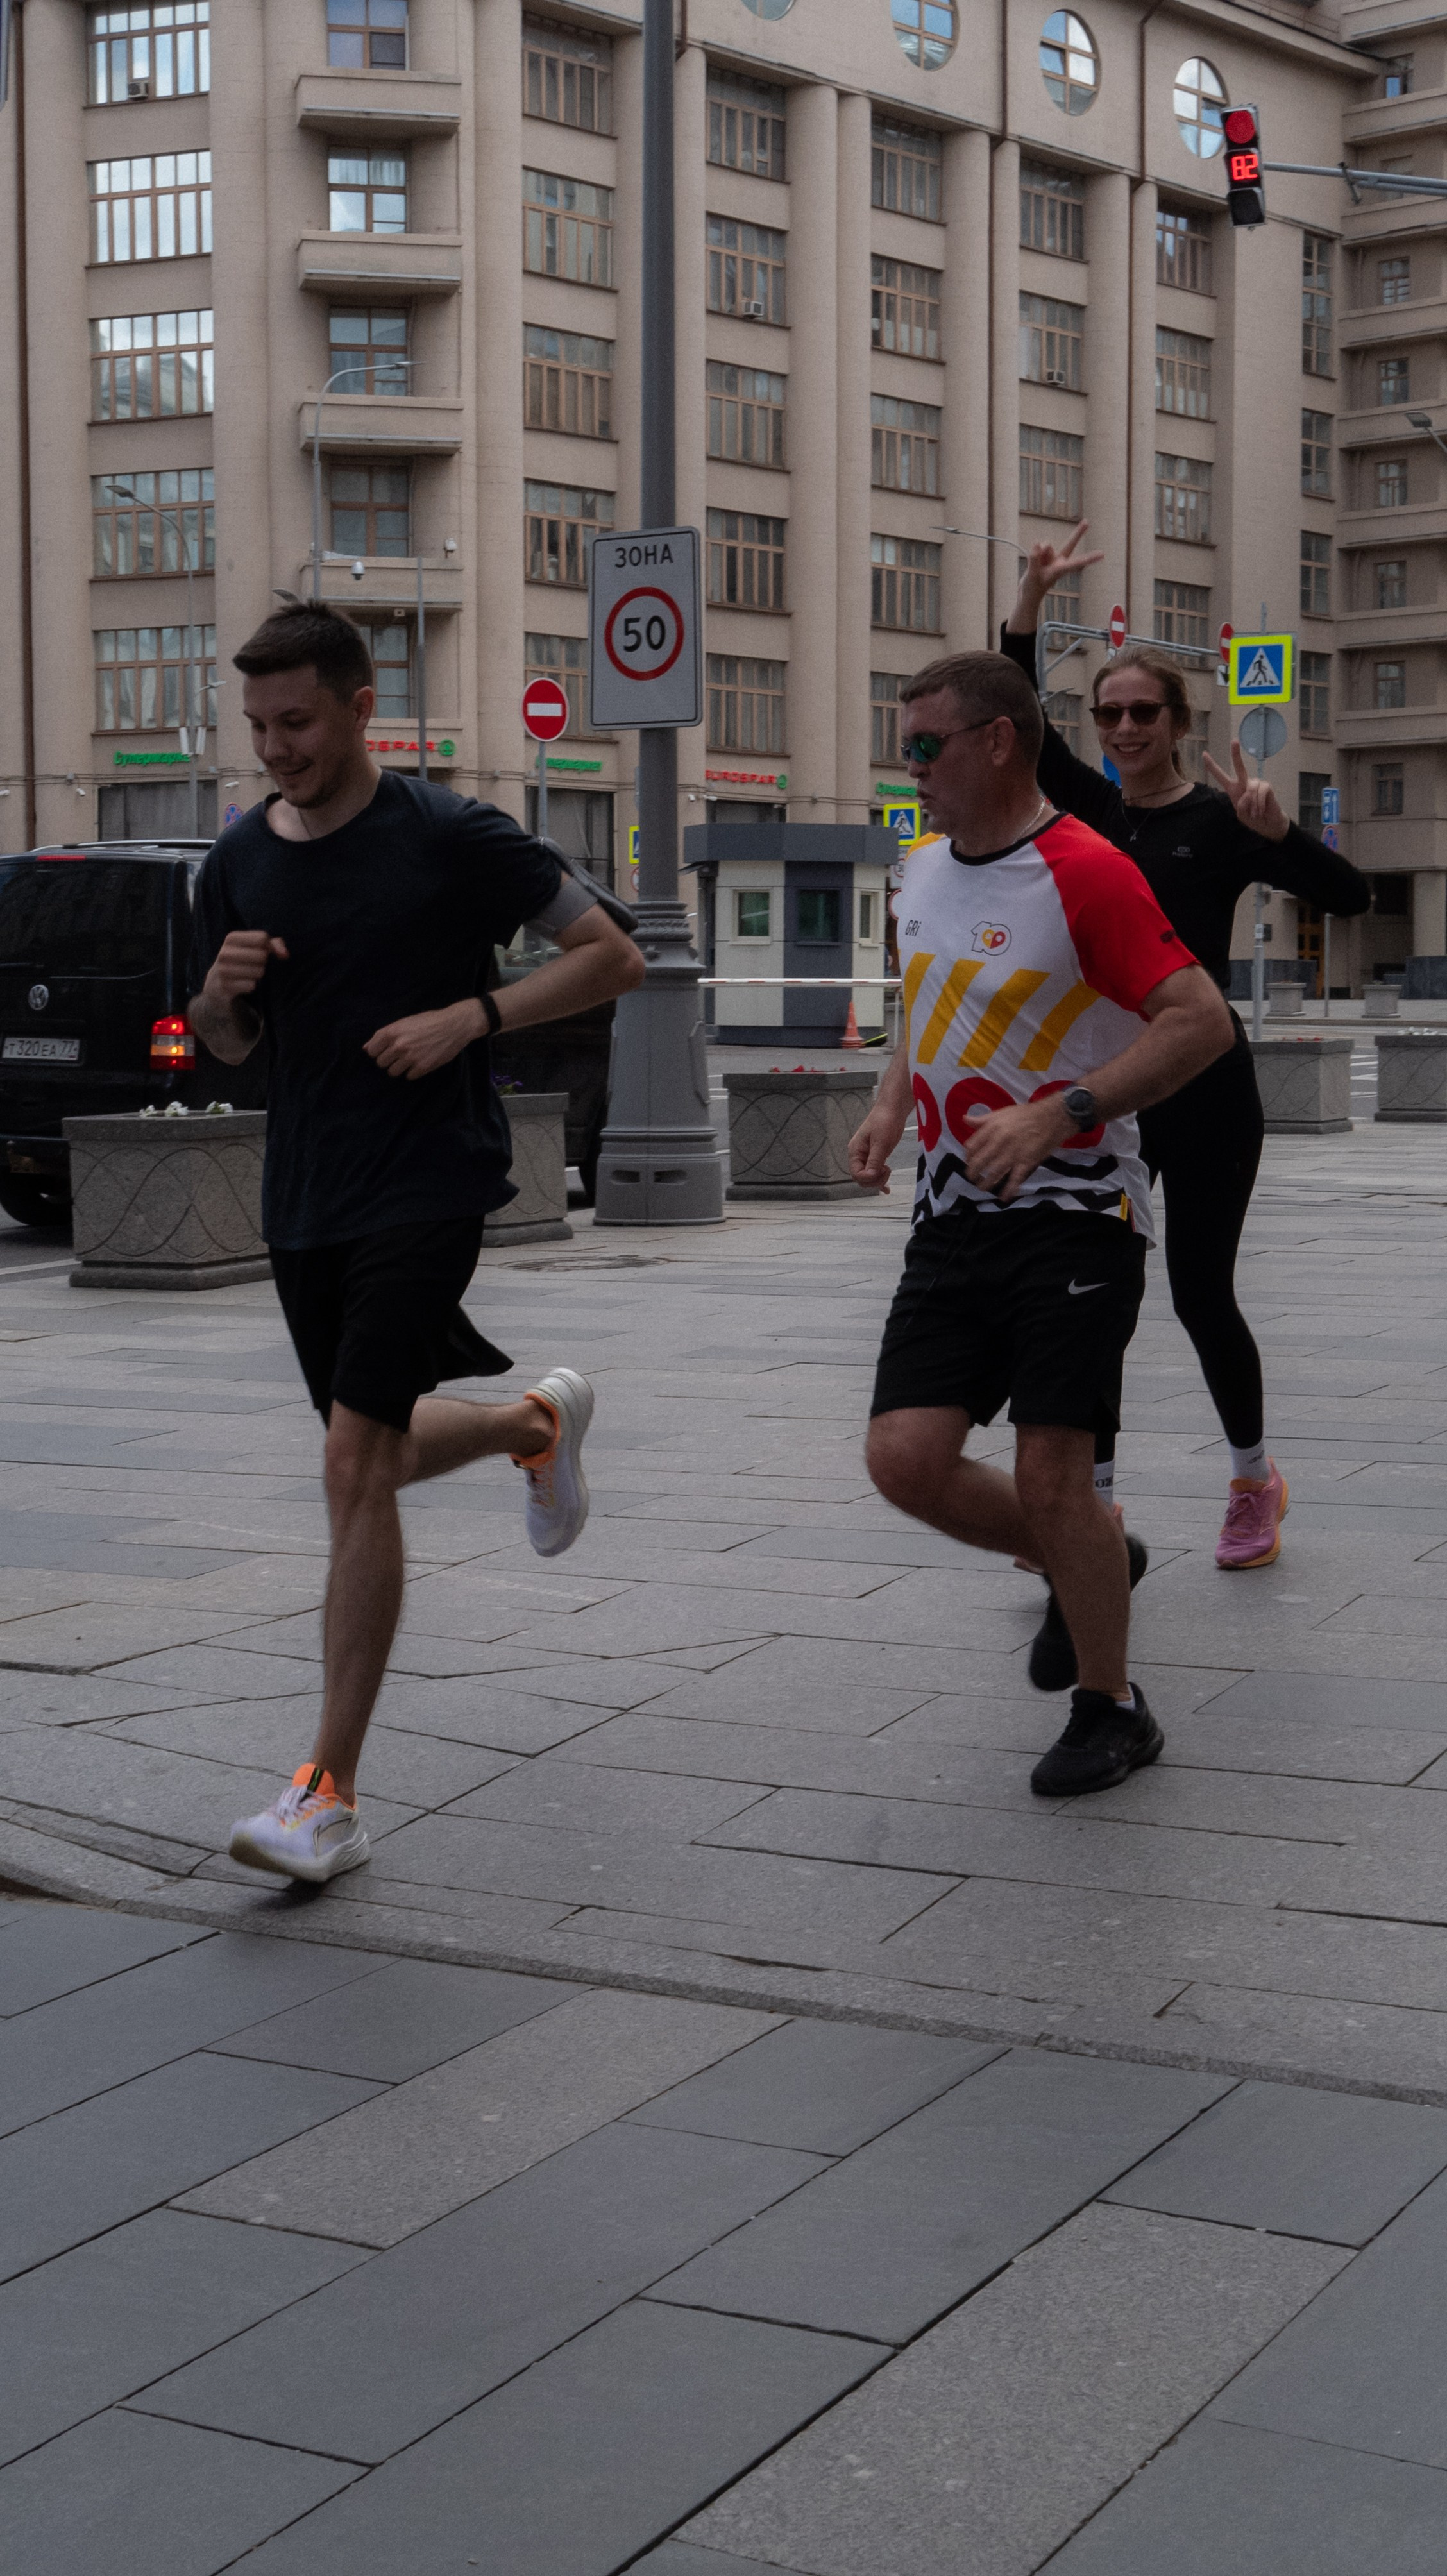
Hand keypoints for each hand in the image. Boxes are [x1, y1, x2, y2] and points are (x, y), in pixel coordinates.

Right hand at [205, 929, 287, 1002]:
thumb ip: (274, 944)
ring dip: (258, 974)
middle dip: (263, 962)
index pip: (262, 938)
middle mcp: (225, 952)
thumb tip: (285, 954)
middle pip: (262, 956)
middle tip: (253, 964)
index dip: (268, 947)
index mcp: (231, 938)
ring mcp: (223, 970)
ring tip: (247, 973)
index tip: (261, 951)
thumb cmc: (242, 960)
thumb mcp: (254, 947)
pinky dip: (251, 986)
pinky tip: (242, 983)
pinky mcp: (225, 986)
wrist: (216, 982)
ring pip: (259, 971)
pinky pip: (252, 985)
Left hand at [364, 998, 484, 1080]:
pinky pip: (408, 1076)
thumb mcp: (404, 1022)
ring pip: (393, 1072)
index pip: (372, 1051)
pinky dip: (412, 1072)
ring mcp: (410, 1058)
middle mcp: (399, 1045)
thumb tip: (366, 1048)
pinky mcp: (422, 1067)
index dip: (378, 1051)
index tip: (385, 1050)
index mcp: (392, 1032)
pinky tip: (419, 1062)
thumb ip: (384, 1035)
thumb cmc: (428, 1021)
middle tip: (399, 1054)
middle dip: (388, 1060)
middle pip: (381, 1063)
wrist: (453, 1026)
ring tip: (409, 1059)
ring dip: (399, 1067)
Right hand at [849, 1102, 907, 1193]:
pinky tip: (886, 1189)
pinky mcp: (876, 1155)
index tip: (883, 1170)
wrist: (893, 1109)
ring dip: (878, 1179)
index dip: (869, 1177)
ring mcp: (867, 1156)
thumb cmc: (885, 1120)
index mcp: (855, 1151)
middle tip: (887, 1170)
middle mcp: (859, 1155)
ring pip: (868, 1177)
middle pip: (861, 1178)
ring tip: (888, 1170)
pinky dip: (880, 1181)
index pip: (856, 1174)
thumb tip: (870, 1176)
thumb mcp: (881, 1142)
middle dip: (874, 1179)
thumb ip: (874, 1160)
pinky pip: (874, 1172)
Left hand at [963, 1096, 1071, 1201]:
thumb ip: (983, 1120)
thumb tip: (964, 1119)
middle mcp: (1000, 1141)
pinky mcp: (1026, 1162)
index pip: (972, 1146)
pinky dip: (1009, 1189)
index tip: (969, 1161)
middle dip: (973, 1173)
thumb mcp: (1002, 1113)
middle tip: (972, 1178)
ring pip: (994, 1172)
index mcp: (993, 1128)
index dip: (968, 1156)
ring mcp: (1013, 1153)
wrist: (1051, 1118)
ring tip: (982, 1188)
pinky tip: (1003, 1197)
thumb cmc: (1025, 1115)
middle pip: (980, 1161)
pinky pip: (1015, 1178)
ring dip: (986, 1183)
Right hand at [1014, 520, 1105, 622]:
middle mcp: (1059, 562)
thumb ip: (1035, 559)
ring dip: (1038, 554)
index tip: (1102, 554)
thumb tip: (1038, 543)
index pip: (1077, 562)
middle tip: (1087, 521)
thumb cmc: (1033, 588)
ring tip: (1036, 567)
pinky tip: (1034, 563)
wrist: (1029, 592)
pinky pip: (1040, 547)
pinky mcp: (1046, 556)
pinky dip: (1035, 554)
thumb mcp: (1032, 575)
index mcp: (1060, 570)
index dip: (1089, 558)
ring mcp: (1053, 558)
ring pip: (1046, 545)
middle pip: (1070, 544)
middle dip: (1078, 533)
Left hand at [1203, 741, 1288, 842]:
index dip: (1212, 766)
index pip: (1221, 776)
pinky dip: (1260, 804)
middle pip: (1239, 767)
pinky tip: (1261, 810)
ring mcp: (1256, 783)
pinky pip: (1260, 793)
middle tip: (1234, 741)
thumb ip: (1241, 805)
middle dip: (1236, 754)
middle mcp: (1244, 783)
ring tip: (1256, 813)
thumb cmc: (1252, 817)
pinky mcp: (1266, 786)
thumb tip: (1248, 792)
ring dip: (1252, 806)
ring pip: (1250, 790)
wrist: (1267, 823)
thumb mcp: (1241, 814)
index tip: (1204, 754)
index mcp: (1233, 789)